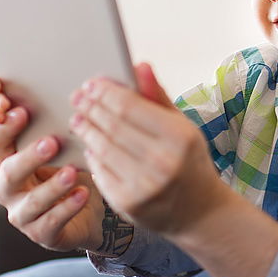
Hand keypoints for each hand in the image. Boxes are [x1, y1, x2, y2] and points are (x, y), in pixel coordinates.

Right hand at [0, 78, 103, 251]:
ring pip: (29, 202)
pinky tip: (84, 192)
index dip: (4, 127)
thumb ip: (76, 117)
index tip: (21, 110)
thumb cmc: (81, 166)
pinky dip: (66, 208)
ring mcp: (24, 214)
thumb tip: (93, 83)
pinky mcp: (43, 235)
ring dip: (51, 186)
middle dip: (29, 156)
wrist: (97, 210)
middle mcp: (11, 187)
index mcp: (12, 159)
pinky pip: (50, 224)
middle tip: (52, 142)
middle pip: (8, 171)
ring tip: (71, 172)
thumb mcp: (75, 142)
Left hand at [70, 63, 230, 238]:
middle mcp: (162, 161)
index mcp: (180, 136)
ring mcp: (143, 184)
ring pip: (101, 147)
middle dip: (91, 107)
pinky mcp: (126, 203)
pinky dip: (91, 154)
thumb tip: (139, 64)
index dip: (106, 92)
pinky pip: (100, 170)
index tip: (92, 83)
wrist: (199, 211)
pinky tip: (90, 143)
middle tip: (78, 96)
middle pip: (112, 125)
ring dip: (86, 128)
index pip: (130, 107)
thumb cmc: (189, 161)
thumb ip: (158, 96)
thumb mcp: (183, 126)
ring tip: (78, 116)